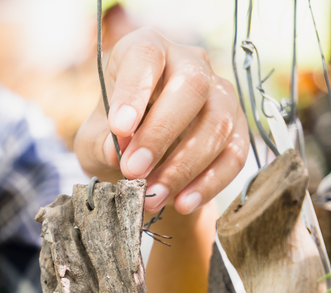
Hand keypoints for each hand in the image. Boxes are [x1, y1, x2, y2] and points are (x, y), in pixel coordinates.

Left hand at [74, 28, 248, 214]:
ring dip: (183, 166)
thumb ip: (100, 143)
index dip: (134, 90)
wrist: (141, 159)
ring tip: (152, 197)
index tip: (120, 128)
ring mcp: (219, 93)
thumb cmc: (112, 137)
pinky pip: (234, 153)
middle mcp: (189, 63)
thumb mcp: (94, 139)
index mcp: (146, 51)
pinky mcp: (237, 127)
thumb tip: (118, 153)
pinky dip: (209, 182)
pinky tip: (183, 202)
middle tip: (133, 171)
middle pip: (191, 86)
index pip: (146, 56)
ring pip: (216, 123)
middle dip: (161, 134)